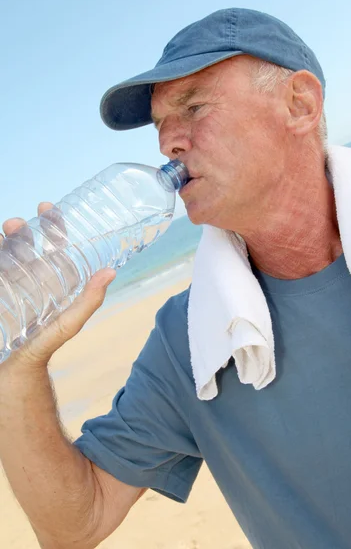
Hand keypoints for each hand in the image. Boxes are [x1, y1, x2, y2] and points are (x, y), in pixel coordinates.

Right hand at [0, 203, 115, 368]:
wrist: (14, 372)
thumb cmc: (44, 348)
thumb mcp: (67, 323)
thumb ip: (87, 301)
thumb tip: (111, 272)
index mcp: (50, 280)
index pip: (53, 246)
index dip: (51, 225)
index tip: (47, 206)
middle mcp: (28, 279)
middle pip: (24, 246)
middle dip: (21, 232)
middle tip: (15, 223)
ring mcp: (9, 286)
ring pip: (6, 256)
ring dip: (3, 243)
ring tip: (3, 233)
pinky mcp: (0, 294)